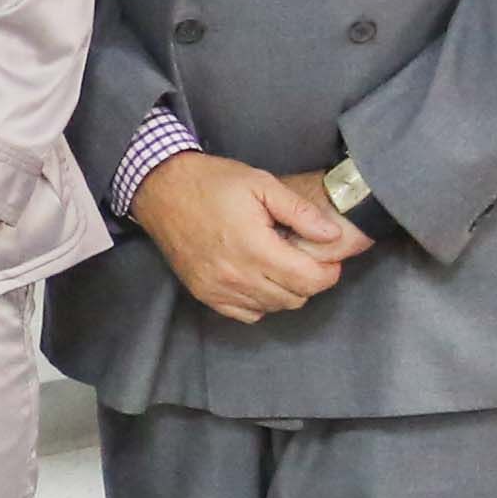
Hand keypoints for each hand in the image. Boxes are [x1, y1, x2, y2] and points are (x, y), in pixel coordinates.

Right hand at [132, 150, 368, 323]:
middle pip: (294, 298)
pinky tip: (258, 278)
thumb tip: (332, 235)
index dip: (328, 273)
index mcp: (255, 247)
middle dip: (309, 281)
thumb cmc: (213, 183)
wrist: (163, 190)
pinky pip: (245, 314)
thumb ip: (300, 212)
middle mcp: (237, 275)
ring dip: (285, 291)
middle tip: (305, 258)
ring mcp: (218, 289)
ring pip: (271, 308)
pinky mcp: (204, 294)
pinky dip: (259, 302)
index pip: (309, 280)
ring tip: (280, 265)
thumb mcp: (262, 184)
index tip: (329, 260)